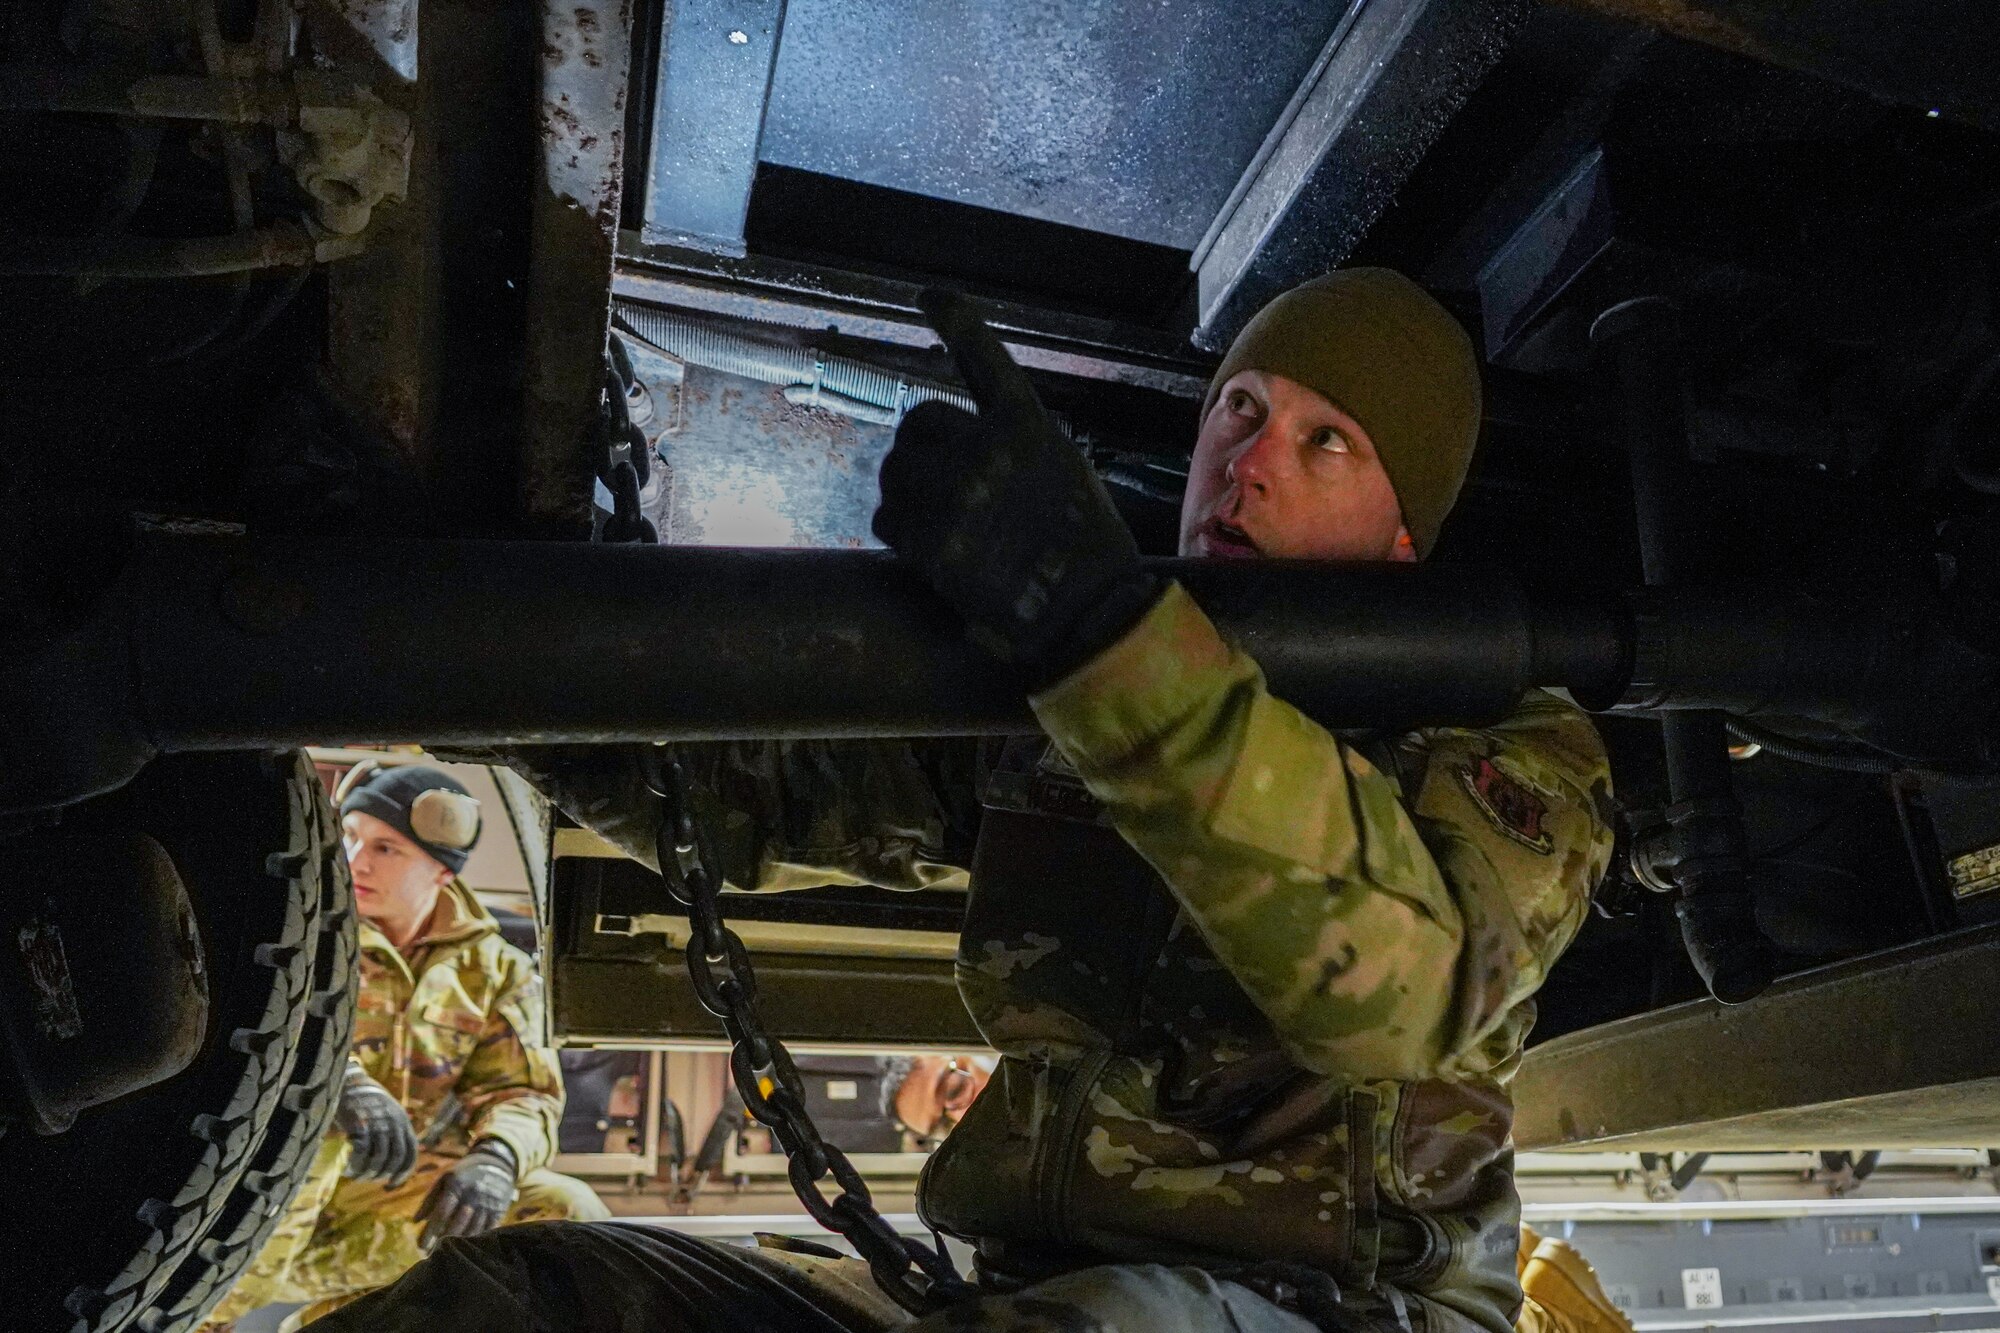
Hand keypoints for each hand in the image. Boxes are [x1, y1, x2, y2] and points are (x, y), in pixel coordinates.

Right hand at [335, 1071, 418, 1184]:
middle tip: (368, 1179)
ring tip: (355, 1176)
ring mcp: (378, 1123)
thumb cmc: (369, 1103)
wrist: (350, 1083)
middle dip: (381, 1174)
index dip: (404, 1172)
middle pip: (394, 1159)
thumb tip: (394, 1164)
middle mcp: (394, 1123)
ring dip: (366, 1173)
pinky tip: (348, 1169)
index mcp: (403, 1122)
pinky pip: (361, 1153)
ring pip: (377, 1159)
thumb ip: (394, 1133)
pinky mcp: (360, 1124)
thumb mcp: (389, 1114)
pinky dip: (356, 1165)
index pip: (410, 1153)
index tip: (392, 1183)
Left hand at [415, 1141, 519, 1249]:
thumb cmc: (464, 1173)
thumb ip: (429, 1200)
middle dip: (443, 1242)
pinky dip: (475, 1240)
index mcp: (457, 1186)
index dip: (430, 1231)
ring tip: (446, 1255)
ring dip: (459, 1245)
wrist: (497, 1163)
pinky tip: (465, 1248)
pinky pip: (487, 1230)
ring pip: (472, 1230)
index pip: (441, 1213)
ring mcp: (488, 1203)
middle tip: (431, 1255)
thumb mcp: (445, 1179)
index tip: (420, 1246)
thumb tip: (415, 1222)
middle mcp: (473, 1195)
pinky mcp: (499, 1210)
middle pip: (456, 1224)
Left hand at [873, 290, 1159, 688]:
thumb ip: (1018, 446)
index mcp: (1026, 426)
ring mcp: (954, 496)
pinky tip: (924, 547)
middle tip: (940, 484)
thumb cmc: (1085, 548)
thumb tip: (971, 444)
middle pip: (915, 424)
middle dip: (921, 451)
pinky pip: (886, 518)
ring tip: (937, 519)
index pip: (983, 357)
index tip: (929, 296)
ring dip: (905, 490)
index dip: (954, 320)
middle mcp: (985, 451)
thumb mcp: (1065, 470)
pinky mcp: (930, 543)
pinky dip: (898, 530)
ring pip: (894, 472)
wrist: (1089, 612)